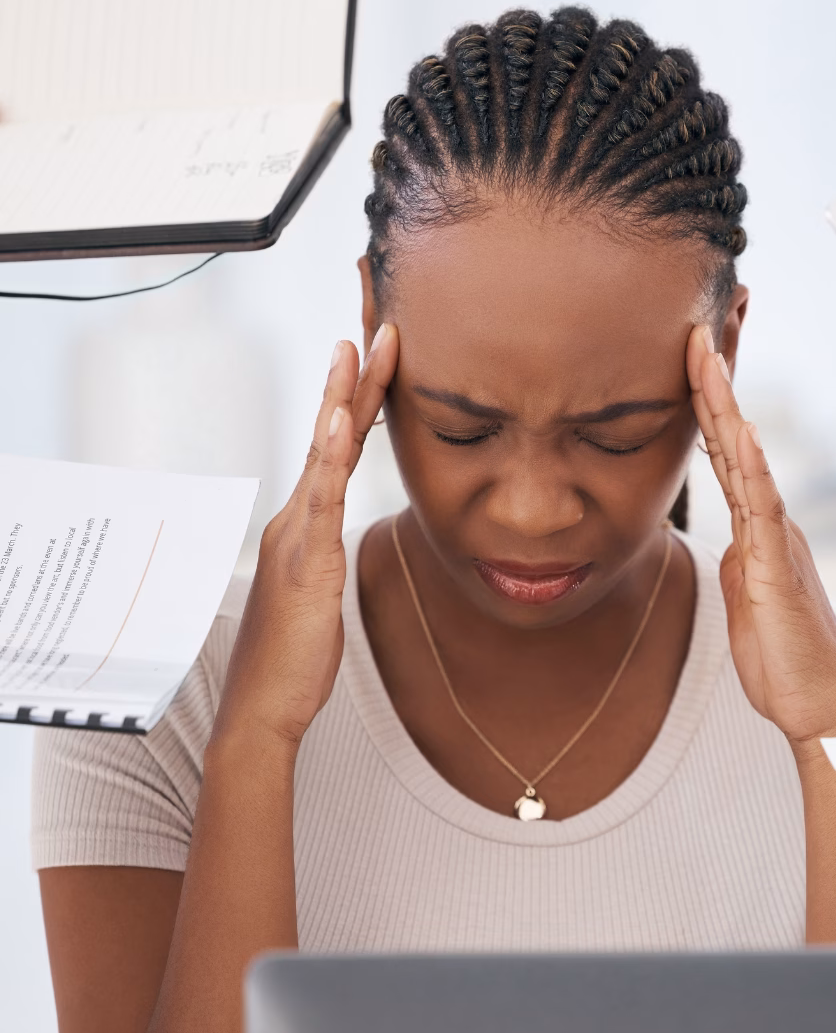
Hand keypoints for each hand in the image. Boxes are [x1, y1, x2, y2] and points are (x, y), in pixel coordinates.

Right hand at [212, 327, 398, 752]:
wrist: (262, 708)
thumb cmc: (291, 658)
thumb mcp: (316, 596)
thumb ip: (322, 558)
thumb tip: (333, 539)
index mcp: (303, 525)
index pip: (334, 449)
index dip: (355, 401)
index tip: (376, 355)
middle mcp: (295, 519)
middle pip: (328, 435)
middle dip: (353, 379)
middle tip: (374, 325)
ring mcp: (296, 537)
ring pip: (323, 454)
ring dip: (342, 398)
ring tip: (359, 348)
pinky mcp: (305, 563)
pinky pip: (320, 501)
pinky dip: (330, 458)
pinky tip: (339, 420)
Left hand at [686, 325, 835, 747]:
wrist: (819, 707)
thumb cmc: (782, 660)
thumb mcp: (748, 598)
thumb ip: (742, 562)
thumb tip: (730, 538)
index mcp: (756, 527)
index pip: (725, 451)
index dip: (707, 402)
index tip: (689, 353)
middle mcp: (768, 520)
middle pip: (734, 436)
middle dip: (716, 378)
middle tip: (698, 321)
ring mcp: (776, 538)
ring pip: (745, 456)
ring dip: (722, 402)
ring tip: (702, 350)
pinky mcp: (780, 566)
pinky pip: (761, 505)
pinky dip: (749, 463)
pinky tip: (734, 426)